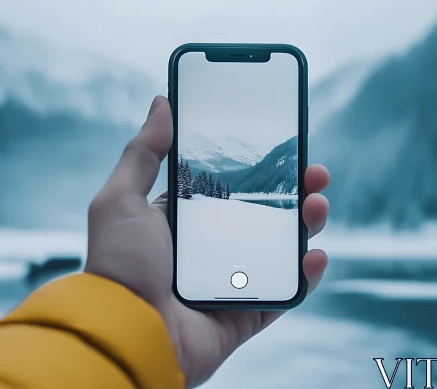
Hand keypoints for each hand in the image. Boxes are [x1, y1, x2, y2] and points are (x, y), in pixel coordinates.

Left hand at [85, 96, 329, 386]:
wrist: (126, 334)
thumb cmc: (117, 267)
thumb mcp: (120, 200)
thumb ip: (142, 153)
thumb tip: (160, 102)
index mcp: (183, 222)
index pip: (229, 187)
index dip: (257, 167)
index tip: (281, 145)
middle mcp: (210, 250)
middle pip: (263, 215)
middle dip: (293, 192)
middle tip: (314, 173)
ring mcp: (231, 282)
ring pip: (280, 249)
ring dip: (306, 225)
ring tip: (318, 206)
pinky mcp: (246, 314)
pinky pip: (285, 294)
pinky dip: (305, 276)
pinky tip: (314, 255)